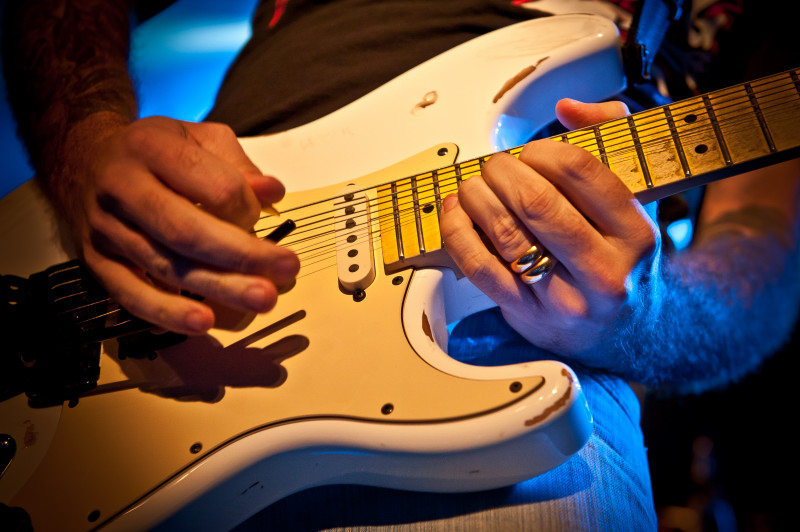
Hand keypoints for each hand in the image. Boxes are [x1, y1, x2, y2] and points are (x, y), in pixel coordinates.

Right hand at [54, 114, 299, 334]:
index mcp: (152, 148)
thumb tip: (272, 192)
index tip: (261, 216)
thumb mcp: (194, 137)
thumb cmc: (151, 151)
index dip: (246, 207)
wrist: (79, 159)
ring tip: (262, 300)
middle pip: (189, 231)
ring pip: (167, 266)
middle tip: (287, 269)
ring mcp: (106, 228)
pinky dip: (169, 312)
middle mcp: (123, 187)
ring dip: (219, 288)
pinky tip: (204, 322)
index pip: (212, 185)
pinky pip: (131, 294)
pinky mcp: (96, 261)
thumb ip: (236, 163)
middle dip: (243, 256)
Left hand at [439, 100, 659, 367]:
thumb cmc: (619, 257)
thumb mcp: (636, 198)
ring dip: (477, 197)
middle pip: (537, 202)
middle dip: (503, 172)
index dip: (544, 151)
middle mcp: (604, 270)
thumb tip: (567, 108)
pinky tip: (457, 212)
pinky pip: (480, 267)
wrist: (621, 333)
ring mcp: (563, 298)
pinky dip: (458, 232)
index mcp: (636, 233)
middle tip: (495, 166)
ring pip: (505, 233)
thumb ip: (610, 138)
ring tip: (473, 185)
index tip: (530, 152)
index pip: (582, 172)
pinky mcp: (526, 315)